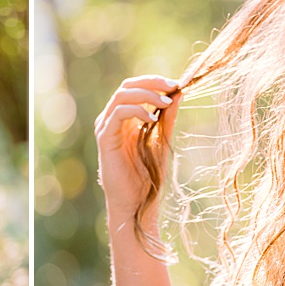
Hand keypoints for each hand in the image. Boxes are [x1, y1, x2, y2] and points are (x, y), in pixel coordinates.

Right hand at [93, 75, 181, 217]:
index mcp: (125, 119)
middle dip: (152, 83)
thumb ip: (167, 117)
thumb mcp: (162, 139)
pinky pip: (118, 114)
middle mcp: (112, 120)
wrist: (135, 203)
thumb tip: (179, 93)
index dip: (155, 82)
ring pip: (121, 96)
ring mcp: (106, 128)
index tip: (177, 85)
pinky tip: (153, 118)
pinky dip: (137, 110)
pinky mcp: (105, 138)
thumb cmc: (147, 176)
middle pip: (127, 86)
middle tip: (173, 87)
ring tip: (166, 102)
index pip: (135, 88)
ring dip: (146, 94)